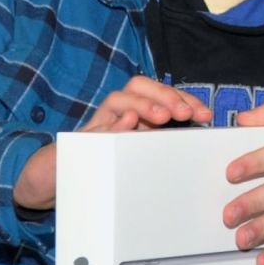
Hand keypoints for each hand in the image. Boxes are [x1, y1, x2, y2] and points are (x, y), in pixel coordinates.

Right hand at [13, 76, 211, 210]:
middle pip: (140, 86)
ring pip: (118, 99)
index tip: (206, 115)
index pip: (161, 94)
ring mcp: (97, 123)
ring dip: (143, 103)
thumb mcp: (139, 155)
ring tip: (162, 116)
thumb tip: (197, 144)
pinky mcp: (79, 139)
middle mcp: (117, 113)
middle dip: (166, 95)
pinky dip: (112, 123)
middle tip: (186, 113)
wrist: (57, 178)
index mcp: (135, 115)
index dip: (185, 99)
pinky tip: (127, 124)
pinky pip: (95, 127)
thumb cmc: (107, 166)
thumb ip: (160, 144)